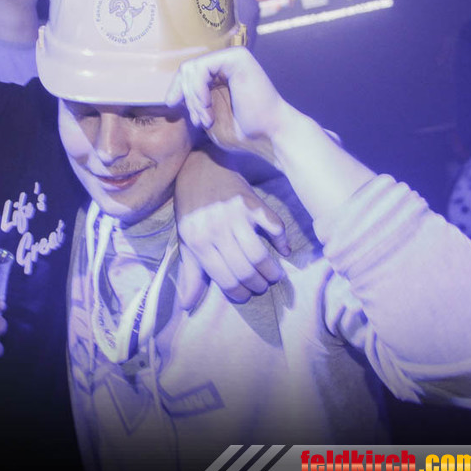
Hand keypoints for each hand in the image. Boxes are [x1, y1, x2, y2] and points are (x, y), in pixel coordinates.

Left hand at [166, 46, 292, 162]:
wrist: (269, 135)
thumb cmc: (243, 132)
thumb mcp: (207, 117)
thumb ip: (192, 104)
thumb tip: (170, 97)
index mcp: (219, 75)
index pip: (187, 74)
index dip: (178, 92)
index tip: (181, 112)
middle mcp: (225, 63)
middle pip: (186, 70)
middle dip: (187, 98)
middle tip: (199, 120)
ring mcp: (231, 58)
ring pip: (191, 69)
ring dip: (193, 98)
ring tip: (206, 118)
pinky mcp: (237, 57)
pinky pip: (202, 68)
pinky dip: (199, 90)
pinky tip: (208, 106)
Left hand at [173, 149, 289, 308]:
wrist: (200, 166)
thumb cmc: (192, 207)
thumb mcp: (186, 239)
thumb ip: (190, 272)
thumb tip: (187, 305)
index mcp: (198, 241)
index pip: (224, 278)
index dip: (238, 293)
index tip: (245, 295)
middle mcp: (216, 229)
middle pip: (244, 269)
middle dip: (257, 284)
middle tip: (262, 286)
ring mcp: (235, 215)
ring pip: (259, 254)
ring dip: (271, 271)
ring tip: (274, 276)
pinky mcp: (252, 202)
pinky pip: (274, 227)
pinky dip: (282, 241)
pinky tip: (284, 250)